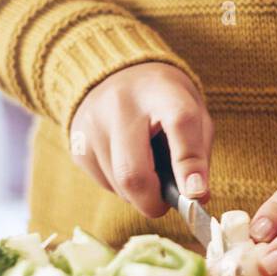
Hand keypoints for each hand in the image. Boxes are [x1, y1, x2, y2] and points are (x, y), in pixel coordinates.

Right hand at [69, 62, 212, 216]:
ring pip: (118, 186)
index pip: (179, 124)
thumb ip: (198, 153)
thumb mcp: (194, 114)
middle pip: (133, 173)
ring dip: (139, 193)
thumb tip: (196, 197)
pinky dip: (121, 186)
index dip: (189, 164)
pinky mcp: (77, 143)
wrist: (119, 74)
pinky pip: (103, 184)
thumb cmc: (165, 102)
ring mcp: (92, 123)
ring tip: (147, 166)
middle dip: (154, 201)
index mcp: (162, 91)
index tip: (196, 192)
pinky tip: (127, 161)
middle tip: (166, 201)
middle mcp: (121, 104)